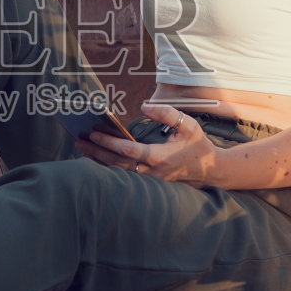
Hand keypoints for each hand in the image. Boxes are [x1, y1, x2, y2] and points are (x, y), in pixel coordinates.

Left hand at [75, 101, 218, 185]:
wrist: (211, 171)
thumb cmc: (198, 146)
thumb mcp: (187, 125)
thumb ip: (166, 114)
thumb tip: (144, 106)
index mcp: (159, 156)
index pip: (128, 150)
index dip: (109, 142)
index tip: (93, 132)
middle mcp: (151, 172)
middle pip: (117, 163)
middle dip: (96, 151)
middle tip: (79, 140)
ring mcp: (149, 181)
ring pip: (119, 172)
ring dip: (99, 160)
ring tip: (82, 149)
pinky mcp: (149, 184)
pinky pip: (125, 176)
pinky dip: (109, 167)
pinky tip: (98, 159)